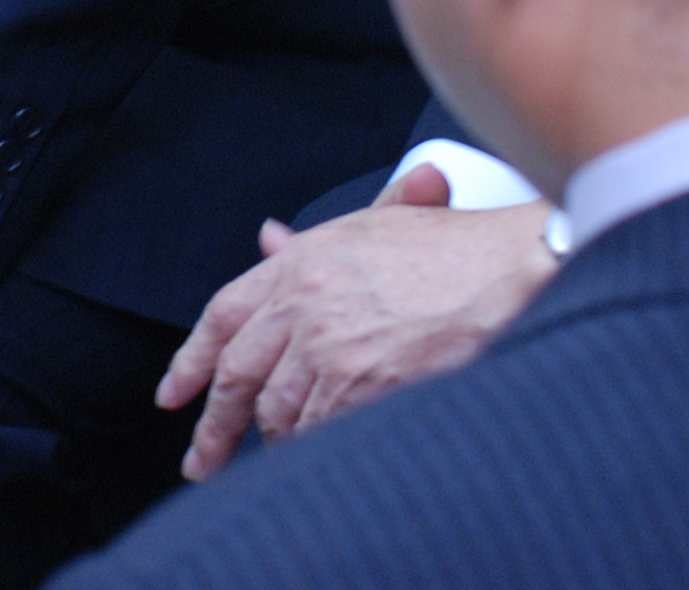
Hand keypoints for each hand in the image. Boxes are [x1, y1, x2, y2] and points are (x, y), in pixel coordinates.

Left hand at [156, 164, 555, 478]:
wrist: (513, 271)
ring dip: (277, 441)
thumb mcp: (375, 227)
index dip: (192, 360)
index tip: (174, 394)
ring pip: (277, 413)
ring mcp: (331, 347)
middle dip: (214, 428)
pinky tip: (325, 454)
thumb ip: (314, 242)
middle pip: (237, 376)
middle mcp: (305, 304)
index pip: (223, 314)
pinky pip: (319, 433)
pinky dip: (317, 449)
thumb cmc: (456, 250)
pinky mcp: (363, 385)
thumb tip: (266, 236)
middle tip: (201, 462)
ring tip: (284, 456)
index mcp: (301, 262)